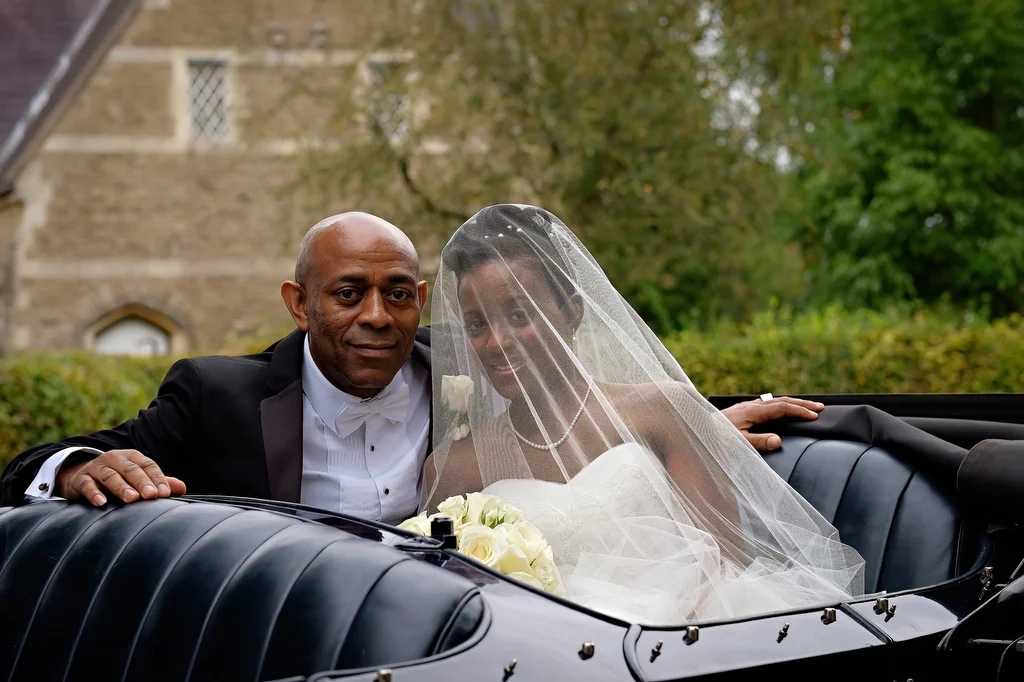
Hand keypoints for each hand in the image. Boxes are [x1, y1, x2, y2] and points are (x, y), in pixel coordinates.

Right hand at [56, 449, 186, 506]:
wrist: (81, 476)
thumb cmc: (117, 478)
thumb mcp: (137, 478)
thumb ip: (158, 482)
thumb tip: (182, 488)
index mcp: (132, 457)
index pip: (148, 465)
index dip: (157, 478)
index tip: (165, 493)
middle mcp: (115, 459)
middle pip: (131, 469)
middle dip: (142, 482)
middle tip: (151, 495)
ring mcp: (97, 468)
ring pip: (110, 476)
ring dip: (121, 487)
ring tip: (132, 499)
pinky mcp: (81, 479)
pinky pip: (87, 485)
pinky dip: (94, 493)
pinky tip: (101, 502)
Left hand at [721, 396, 823, 451]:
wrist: (694, 427)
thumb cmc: (715, 438)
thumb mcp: (736, 443)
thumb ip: (757, 442)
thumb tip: (778, 441)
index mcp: (752, 411)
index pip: (782, 408)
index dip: (800, 412)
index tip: (816, 416)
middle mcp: (750, 405)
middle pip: (781, 401)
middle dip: (802, 404)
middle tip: (820, 407)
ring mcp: (745, 407)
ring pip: (774, 401)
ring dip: (791, 403)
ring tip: (806, 407)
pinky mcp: (740, 411)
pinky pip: (765, 405)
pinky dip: (779, 406)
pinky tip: (779, 411)